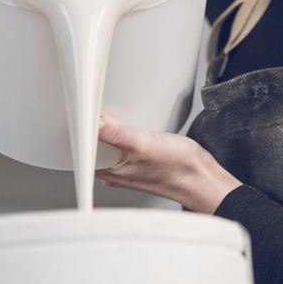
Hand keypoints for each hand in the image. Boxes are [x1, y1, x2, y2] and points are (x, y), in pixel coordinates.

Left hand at [95, 112, 241, 213]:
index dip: (80, 128)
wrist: (202, 178)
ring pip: (110, 141)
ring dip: (112, 126)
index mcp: (108, 172)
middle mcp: (114, 170)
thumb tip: (94, 122)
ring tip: (114, 113)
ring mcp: (127, 164)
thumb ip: (117, 134)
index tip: (82, 110)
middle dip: (95, 124)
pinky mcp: (141, 157)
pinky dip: (126, 130)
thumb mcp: (144, 145)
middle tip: (98, 105)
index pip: (82, 148)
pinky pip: (124, 141)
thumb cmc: (177, 169)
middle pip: (94, 143)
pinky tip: (132, 124)